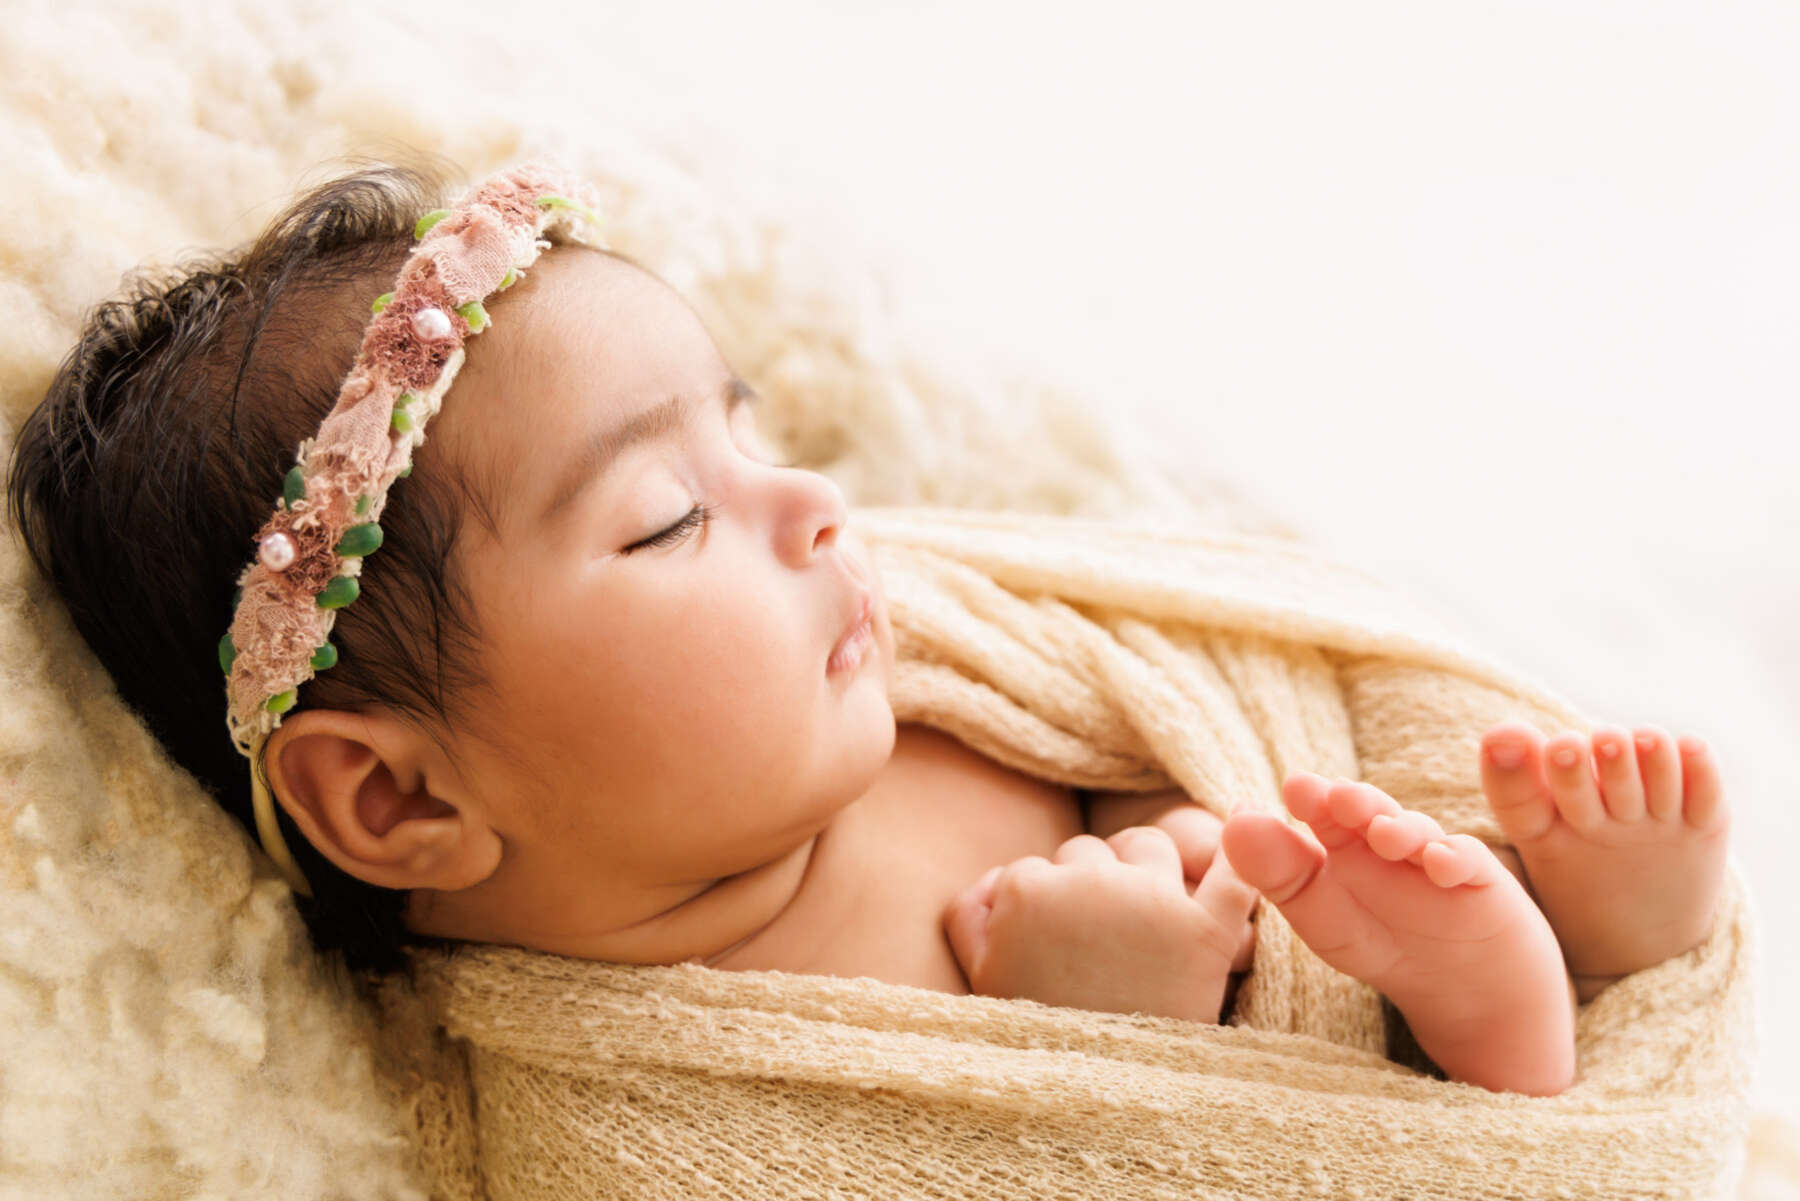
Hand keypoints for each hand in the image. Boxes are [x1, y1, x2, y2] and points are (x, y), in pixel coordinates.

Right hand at [942, 825, 1259, 1022]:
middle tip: (1105, 932)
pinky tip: (1243, 823)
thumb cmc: (1034, 1039)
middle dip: (1098, 879)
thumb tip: (998, 876)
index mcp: (1029, 888)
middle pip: (1095, 851)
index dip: (1055, 898)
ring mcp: (1152, 903)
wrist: (1094, 1106)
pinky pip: (1234, 876)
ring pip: (1152, 847)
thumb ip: (970, 912)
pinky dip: (1242, 851)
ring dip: (1150, 867)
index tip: (1063, 935)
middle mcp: (1090, 882)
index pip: (1045, 864)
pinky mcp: (1208, 932)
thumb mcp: (981, 975)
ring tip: (1149, 913)